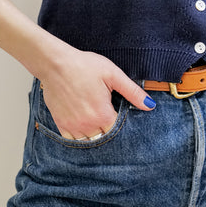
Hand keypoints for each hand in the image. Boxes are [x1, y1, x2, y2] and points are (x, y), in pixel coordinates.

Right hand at [36, 42, 155, 139]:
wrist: (55, 64)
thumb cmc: (84, 66)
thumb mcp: (113, 74)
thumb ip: (132, 92)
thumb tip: (150, 105)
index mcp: (103, 114)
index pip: (118, 131)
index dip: (121, 125)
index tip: (119, 115)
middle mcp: (88, 124)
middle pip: (104, 138)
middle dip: (109, 131)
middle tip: (107, 117)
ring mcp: (73, 126)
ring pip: (89, 142)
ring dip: (95, 135)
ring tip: (96, 121)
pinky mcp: (61, 124)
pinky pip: (73, 141)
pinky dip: (79, 137)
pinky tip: (83, 125)